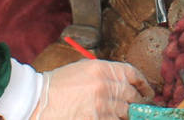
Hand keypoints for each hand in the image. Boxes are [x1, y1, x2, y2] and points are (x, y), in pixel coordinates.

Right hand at [31, 59, 151, 119]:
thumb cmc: (57, 85)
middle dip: (137, 101)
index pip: (131, 73)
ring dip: (126, 114)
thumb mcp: (82, 69)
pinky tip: (109, 118)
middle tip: (138, 106)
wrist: (37, 101)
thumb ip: (104, 74)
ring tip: (123, 114)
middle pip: (132, 94)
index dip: (142, 83)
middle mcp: (104, 85)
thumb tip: (122, 83)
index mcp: (101, 68)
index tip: (146, 90)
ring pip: (125, 112)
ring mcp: (101, 105)